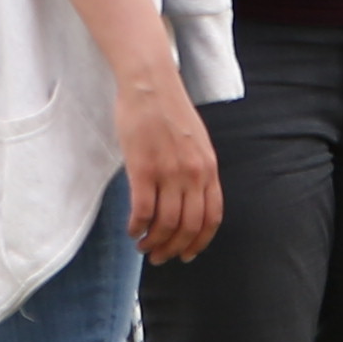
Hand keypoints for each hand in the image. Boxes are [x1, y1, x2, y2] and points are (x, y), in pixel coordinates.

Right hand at [116, 68, 223, 261]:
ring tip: (142, 246)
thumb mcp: (197, 142)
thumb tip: (192, 201)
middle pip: (188, 227)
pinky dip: (137, 227)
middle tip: (159, 257)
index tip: (187, 254)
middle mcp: (193, 173)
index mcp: (209, 168)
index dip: (199, 243)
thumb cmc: (169, 111)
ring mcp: (169, 172)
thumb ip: (198, 170)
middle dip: (174, 249)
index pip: (211, 218)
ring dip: (153, 242)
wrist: (150, 84)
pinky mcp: (143, 168)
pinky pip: (143, 211)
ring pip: (165, 224)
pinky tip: (131, 229)